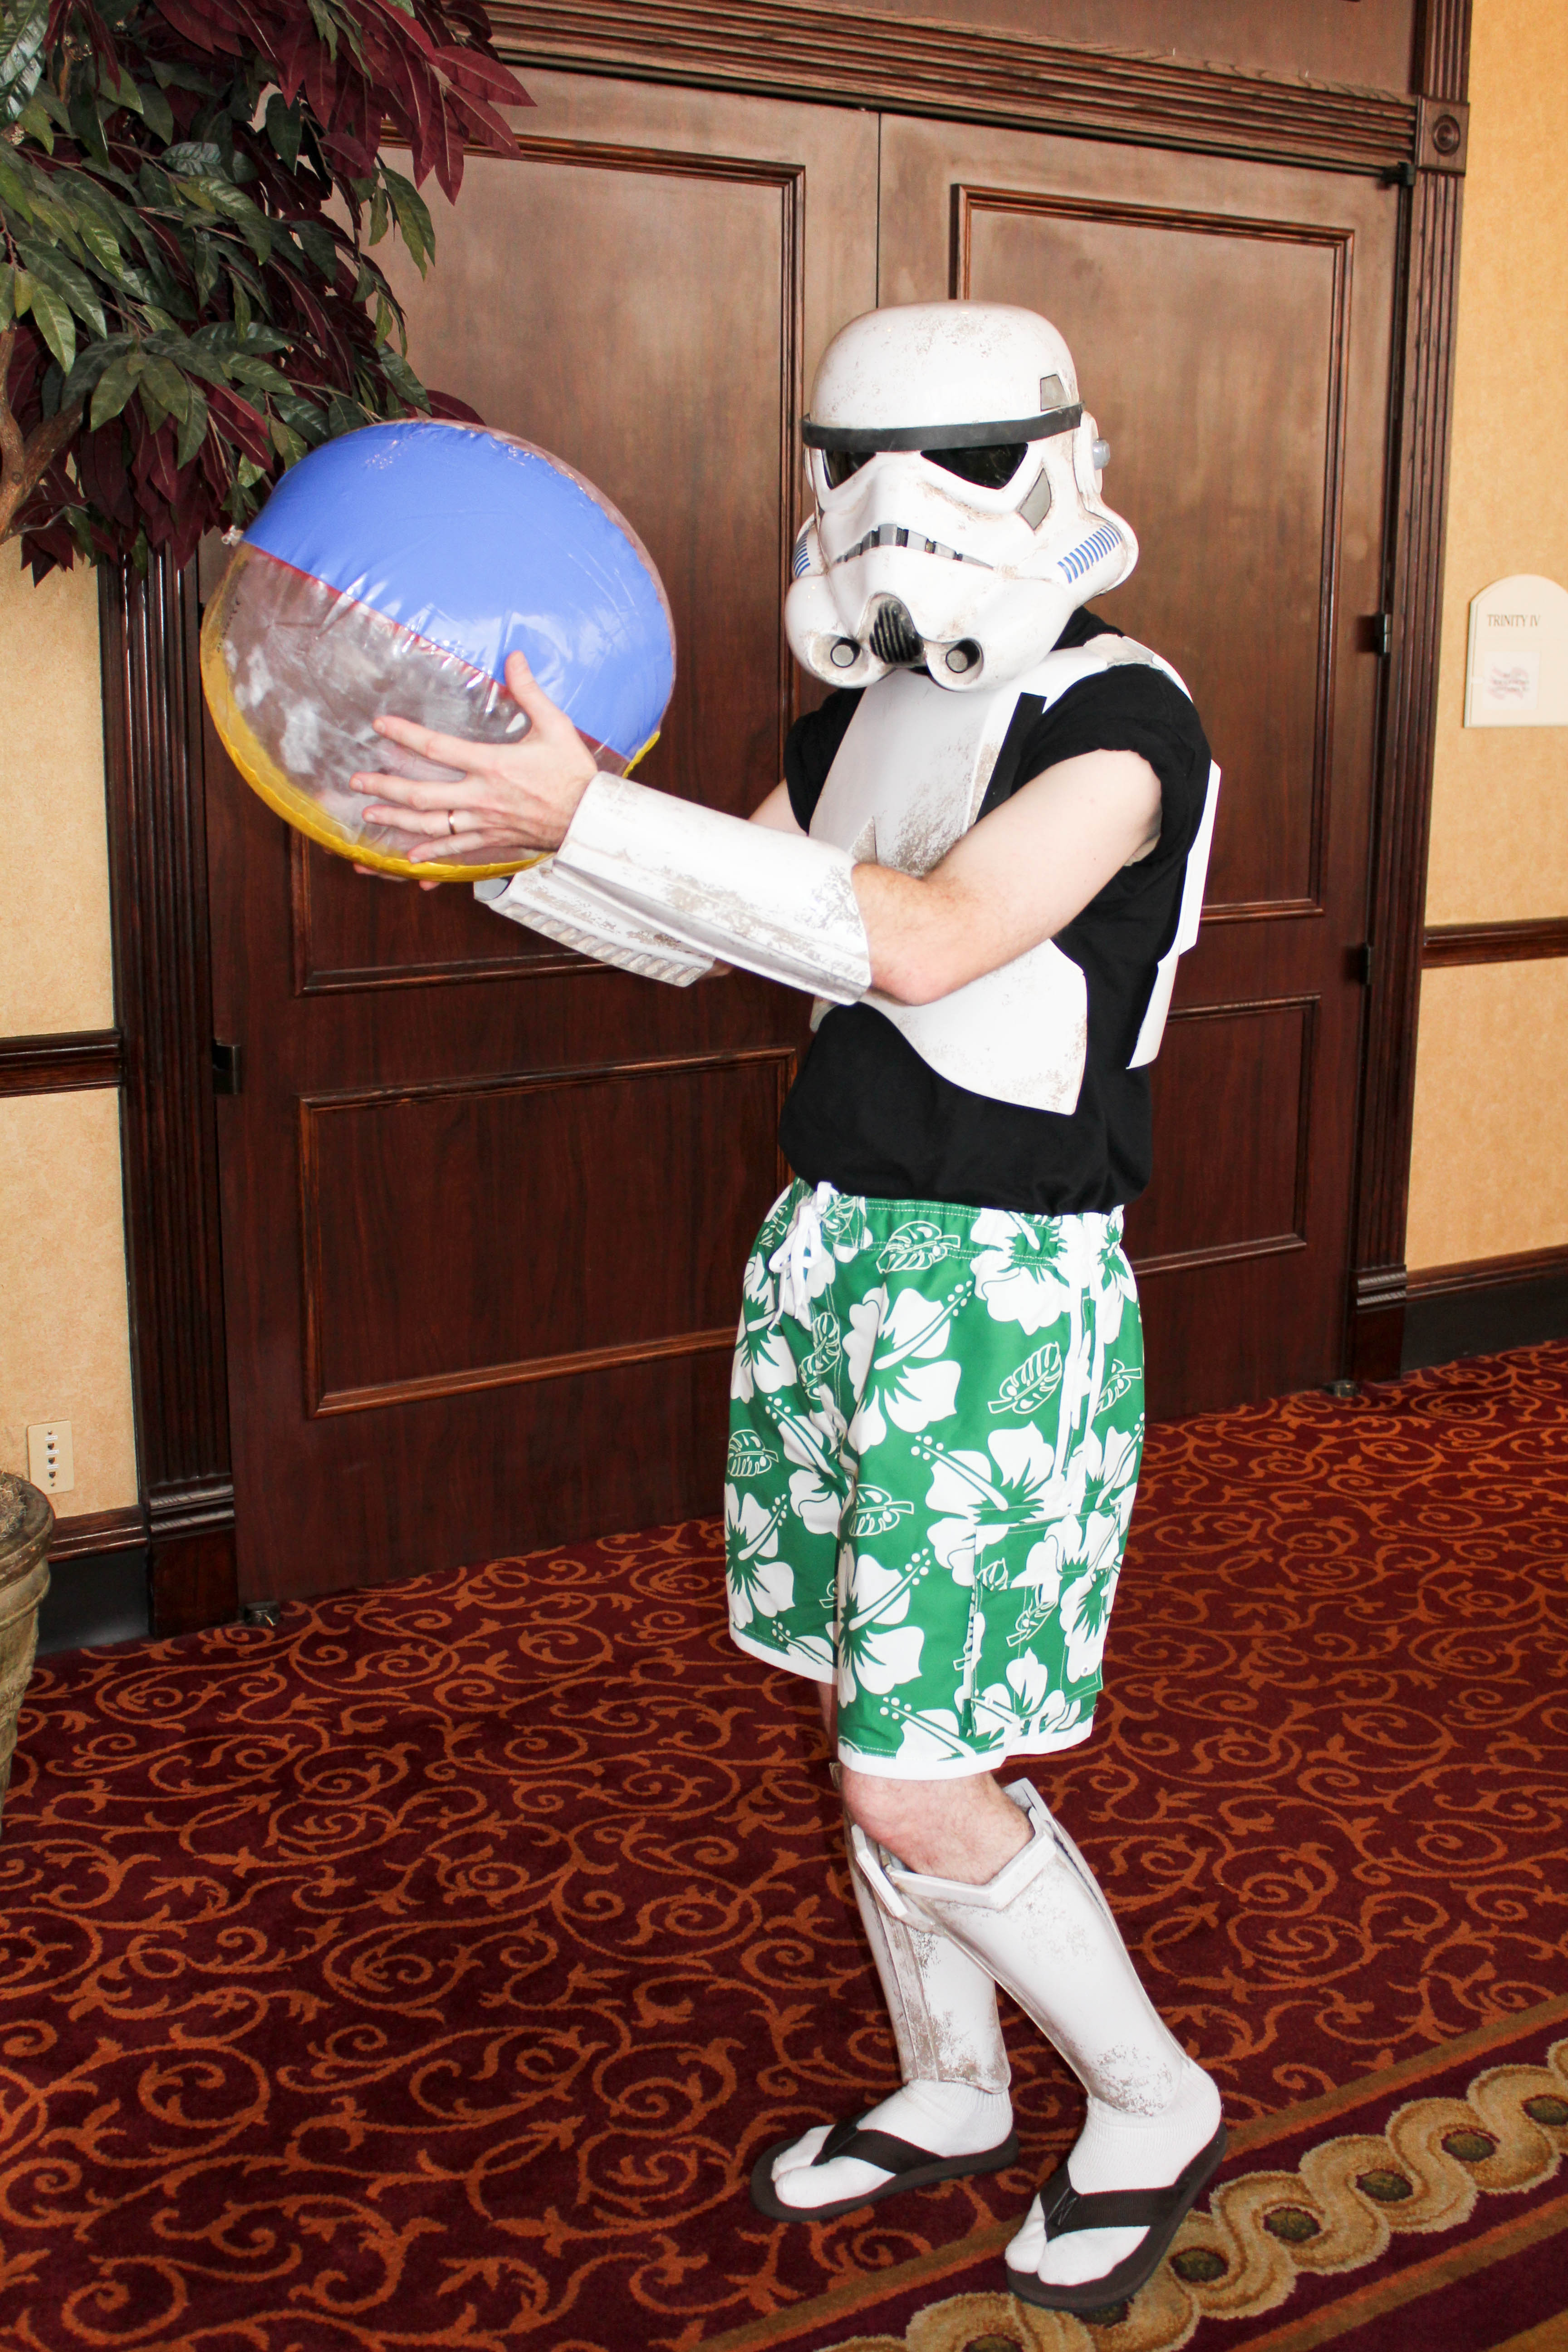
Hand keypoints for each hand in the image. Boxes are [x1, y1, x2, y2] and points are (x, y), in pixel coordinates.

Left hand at [348, 650, 599, 864]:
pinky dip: (430, 856)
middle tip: (358, 782)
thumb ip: (529, 691)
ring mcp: (484, 822)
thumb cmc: (574, 772)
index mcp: (493, 765)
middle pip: (422, 795)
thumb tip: (515, 656)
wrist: (591, 820)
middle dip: (385, 788)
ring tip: (369, 815)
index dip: (405, 735)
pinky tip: (409, 858)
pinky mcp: (493, 840)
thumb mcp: (555, 725)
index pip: (438, 748)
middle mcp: (481, 797)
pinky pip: (455, 850)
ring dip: (396, 821)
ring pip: (431, 826)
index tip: (380, 725)